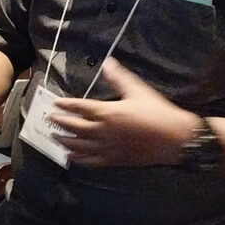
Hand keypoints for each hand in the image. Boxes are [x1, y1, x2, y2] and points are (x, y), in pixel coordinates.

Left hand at [51, 58, 197, 166]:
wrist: (175, 139)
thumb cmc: (157, 112)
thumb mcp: (138, 90)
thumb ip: (119, 78)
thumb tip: (107, 63)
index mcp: (108, 113)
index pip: (80, 107)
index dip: (66, 104)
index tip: (54, 102)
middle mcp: (103, 131)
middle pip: (75, 127)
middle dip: (60, 122)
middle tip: (49, 119)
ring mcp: (108, 148)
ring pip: (79, 146)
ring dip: (64, 141)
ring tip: (54, 137)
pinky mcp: (114, 160)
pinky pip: (91, 161)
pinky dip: (78, 159)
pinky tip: (70, 157)